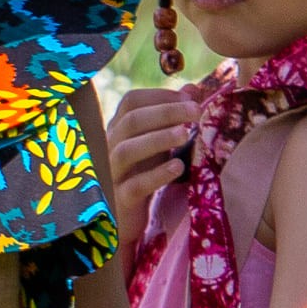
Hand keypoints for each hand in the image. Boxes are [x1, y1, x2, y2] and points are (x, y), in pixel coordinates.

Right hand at [106, 84, 200, 202]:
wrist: (121, 218)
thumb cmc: (140, 173)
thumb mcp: (154, 142)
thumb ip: (170, 117)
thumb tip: (193, 89)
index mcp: (117, 129)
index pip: (131, 101)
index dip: (161, 96)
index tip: (190, 98)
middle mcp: (109, 147)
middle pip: (132, 121)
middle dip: (166, 112)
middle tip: (197, 112)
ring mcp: (111, 173)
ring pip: (128, 151)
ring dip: (158, 139)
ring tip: (186, 134)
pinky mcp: (119, 200)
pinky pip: (135, 185)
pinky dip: (156, 175)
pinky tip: (178, 167)